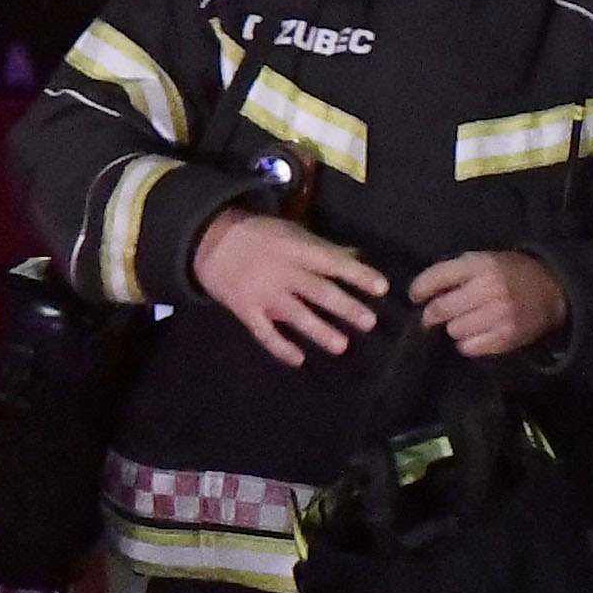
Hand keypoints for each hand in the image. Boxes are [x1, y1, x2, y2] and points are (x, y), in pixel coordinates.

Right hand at [189, 208, 391, 363]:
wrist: (210, 242)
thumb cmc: (260, 236)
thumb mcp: (292, 232)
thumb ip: (323, 247)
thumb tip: (357, 256)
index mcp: (296, 249)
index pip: (333, 262)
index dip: (358, 274)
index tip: (382, 287)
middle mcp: (283, 272)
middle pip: (318, 291)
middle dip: (345, 307)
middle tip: (369, 322)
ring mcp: (263, 294)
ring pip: (295, 315)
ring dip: (319, 331)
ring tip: (342, 346)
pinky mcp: (246, 311)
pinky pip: (265, 333)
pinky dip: (281, 347)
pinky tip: (299, 359)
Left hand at [410, 249, 576, 363]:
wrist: (553, 291)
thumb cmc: (512, 273)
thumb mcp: (485, 260)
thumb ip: (456, 272)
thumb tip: (422, 292)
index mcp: (481, 265)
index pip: (437, 277)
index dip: (420, 289)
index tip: (416, 297)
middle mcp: (488, 289)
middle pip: (440, 310)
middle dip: (433, 313)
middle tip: (437, 314)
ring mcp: (497, 316)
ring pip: (453, 330)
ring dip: (455, 327)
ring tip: (468, 320)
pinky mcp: (504, 338)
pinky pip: (468, 348)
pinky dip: (469, 343)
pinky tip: (479, 332)